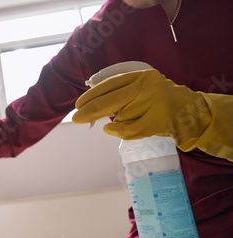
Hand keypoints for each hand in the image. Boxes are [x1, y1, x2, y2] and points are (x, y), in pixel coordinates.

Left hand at [73, 69, 232, 160]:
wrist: (191, 112)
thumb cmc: (160, 102)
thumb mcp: (142, 89)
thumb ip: (121, 94)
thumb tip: (91, 106)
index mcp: (141, 76)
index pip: (110, 84)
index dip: (91, 95)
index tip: (78, 104)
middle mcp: (147, 87)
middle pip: (111, 100)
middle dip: (89, 110)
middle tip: (76, 118)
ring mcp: (154, 103)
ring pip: (121, 117)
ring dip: (117, 122)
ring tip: (130, 120)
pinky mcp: (158, 120)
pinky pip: (130, 129)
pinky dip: (117, 131)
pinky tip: (110, 130)